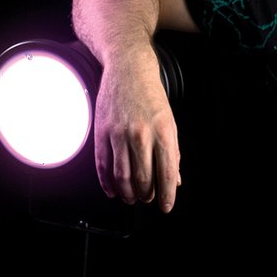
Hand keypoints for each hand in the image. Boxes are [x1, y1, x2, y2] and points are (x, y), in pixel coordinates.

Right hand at [92, 52, 180, 211]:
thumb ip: (172, 153)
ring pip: (122, 176)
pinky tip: (112, 190)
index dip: (166, 196)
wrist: (128, 70)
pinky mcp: (102, 132)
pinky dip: (107, 182)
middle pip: (143, 179)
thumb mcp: (170, 123)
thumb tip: (174, 181)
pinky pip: (103, 165)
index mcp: (163, 133)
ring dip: (127, 193)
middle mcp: (142, 135)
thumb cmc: (150, 96)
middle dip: (146, 195)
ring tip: (131, 197)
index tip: (165, 206)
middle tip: (147, 198)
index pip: (166, 175)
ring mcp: (119, 134)